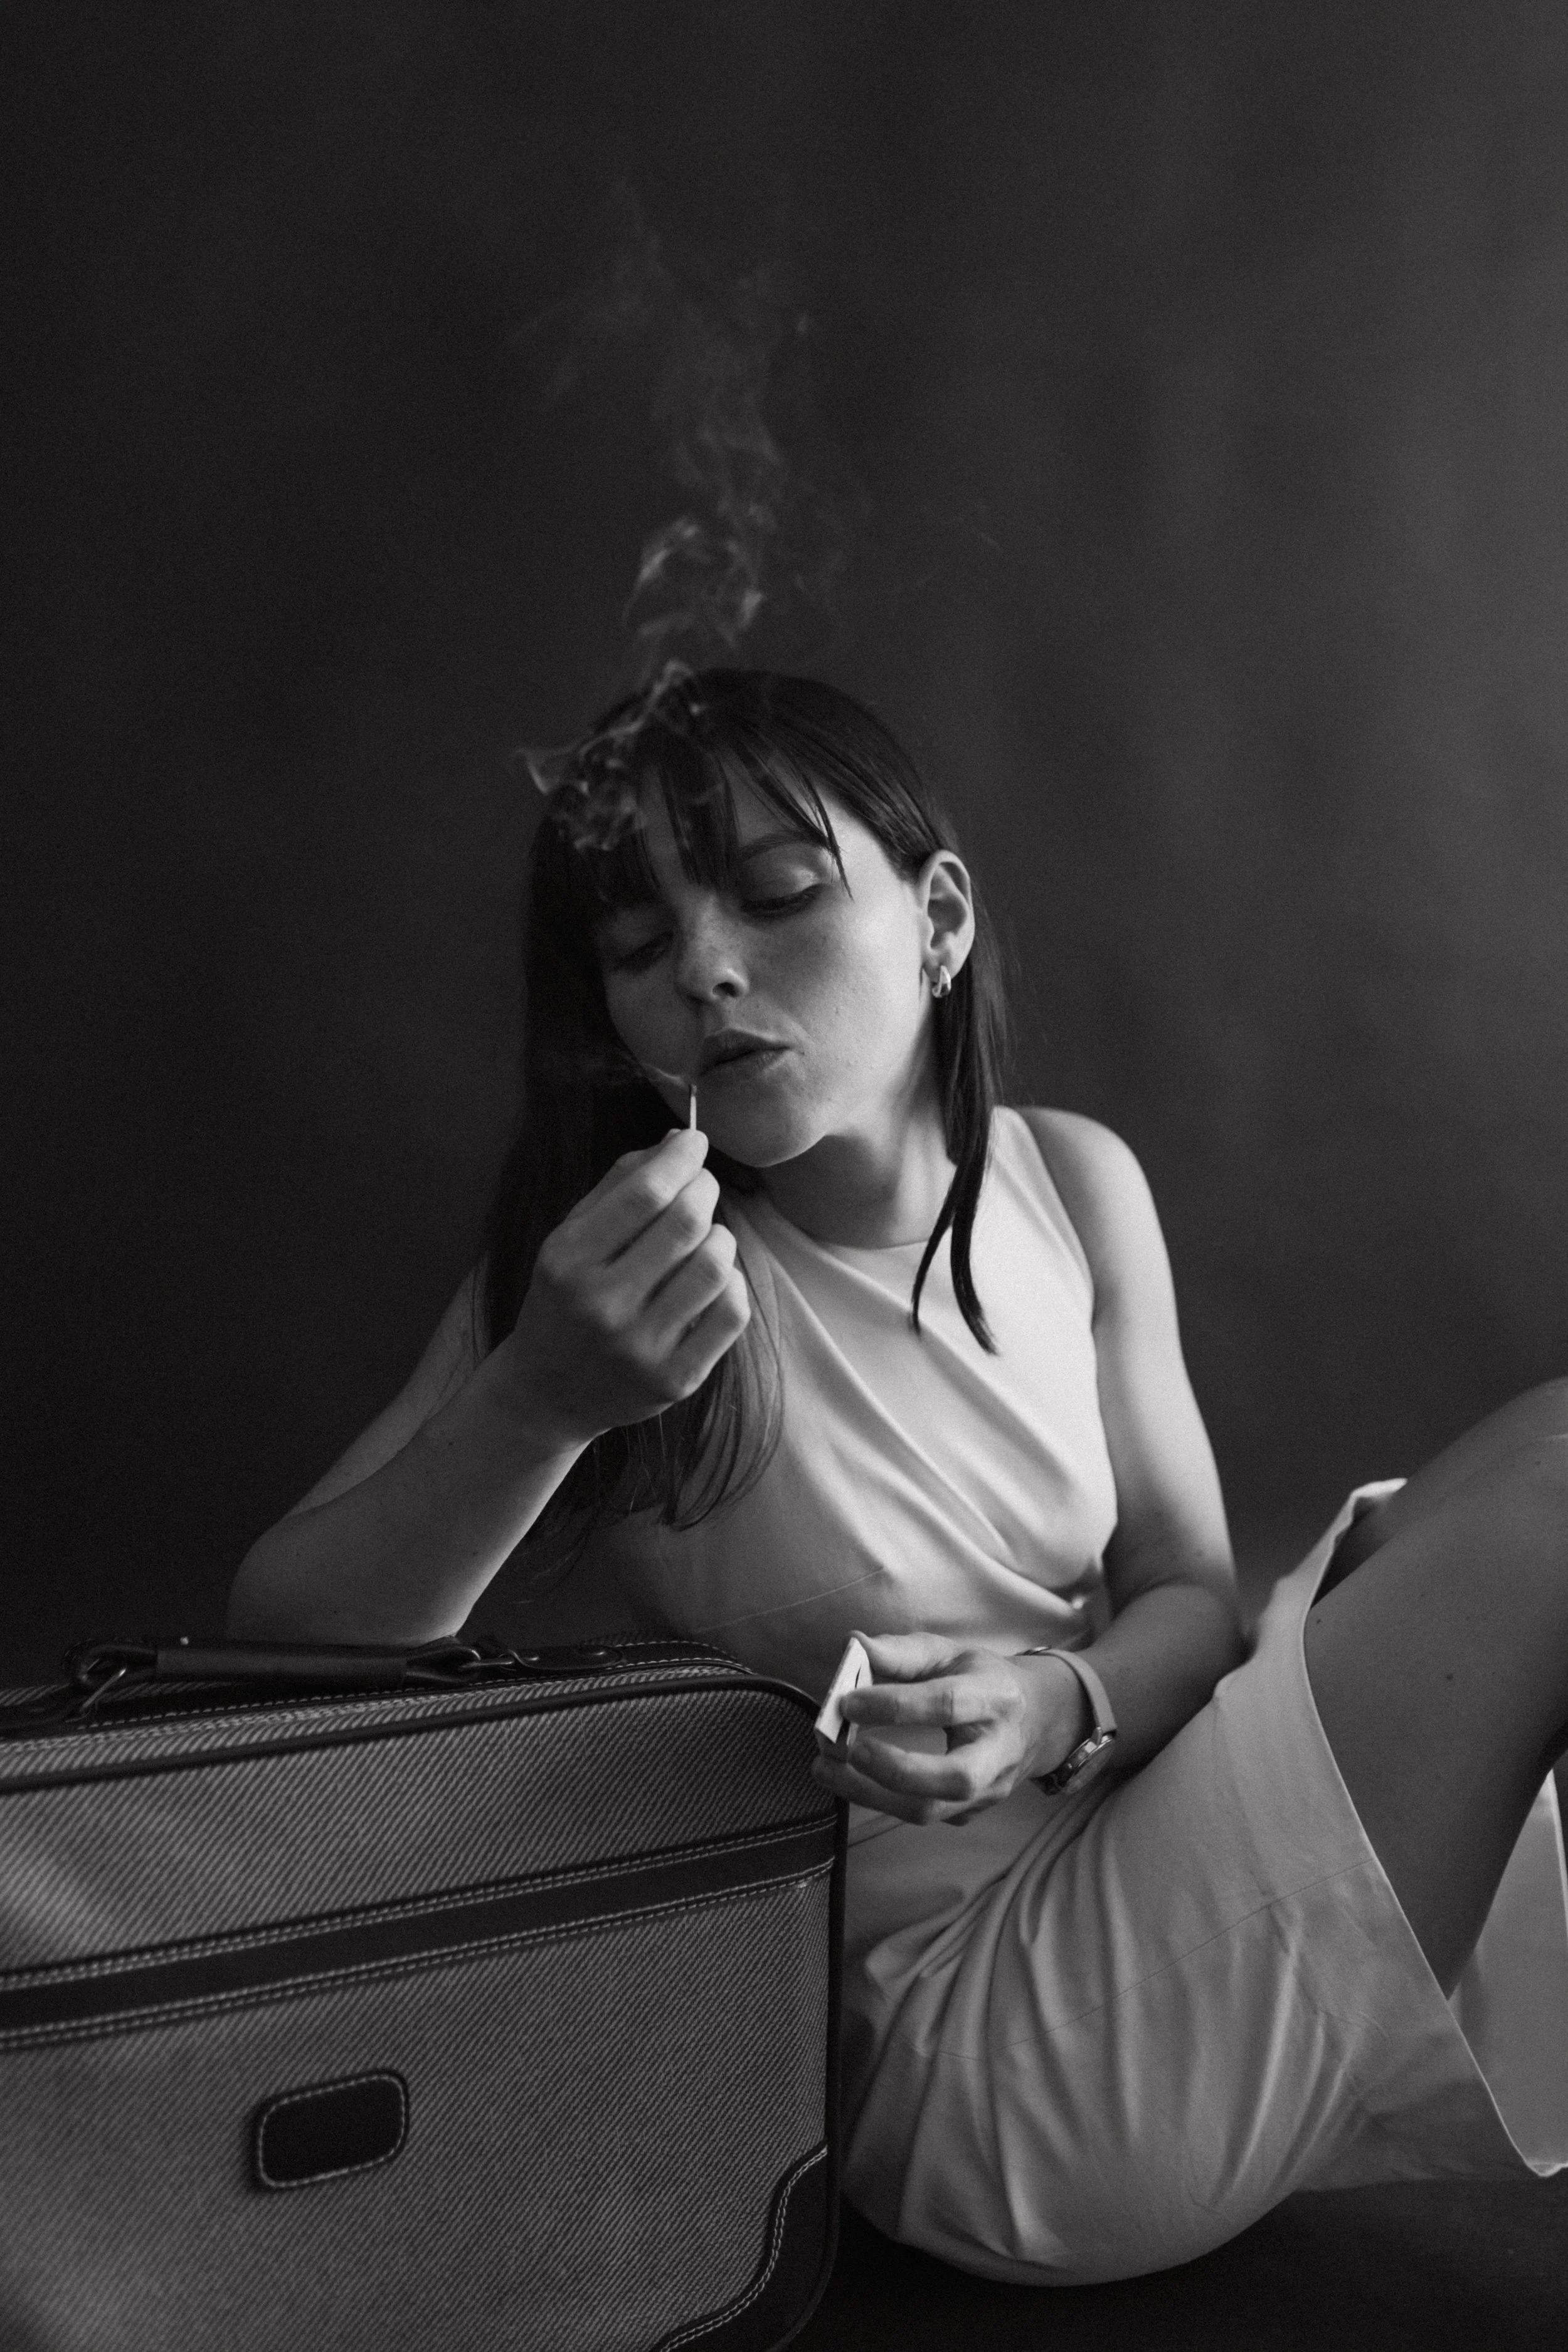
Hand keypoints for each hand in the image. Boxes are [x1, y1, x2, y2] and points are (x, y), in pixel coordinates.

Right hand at [500, 1128, 749, 1448]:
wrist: (547, 1392)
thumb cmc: (565, 1300)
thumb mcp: (570, 1239)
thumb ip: (618, 1187)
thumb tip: (678, 1142)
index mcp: (569, 1262)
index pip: (644, 1193)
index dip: (680, 1158)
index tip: (694, 1142)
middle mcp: (602, 1306)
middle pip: (685, 1223)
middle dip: (704, 1189)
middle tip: (702, 1185)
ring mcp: (640, 1348)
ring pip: (714, 1267)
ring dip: (721, 1237)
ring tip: (707, 1236)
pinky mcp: (674, 1380)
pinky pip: (731, 1314)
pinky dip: (733, 1284)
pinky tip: (715, 1279)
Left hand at [809, 1631, 1091, 1825]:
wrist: (1033, 1721)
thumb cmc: (981, 1680)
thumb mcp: (949, 1653)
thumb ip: (902, 1651)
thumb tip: (854, 1644)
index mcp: (996, 1697)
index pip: (948, 1704)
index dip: (896, 1705)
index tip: (847, 1702)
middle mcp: (999, 1752)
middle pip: (956, 1778)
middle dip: (895, 1769)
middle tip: (846, 1750)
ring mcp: (987, 1791)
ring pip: (931, 1810)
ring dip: (871, 1794)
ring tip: (826, 1770)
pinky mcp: (968, 1814)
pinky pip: (920, 1815)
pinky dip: (877, 1800)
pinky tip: (847, 1779)